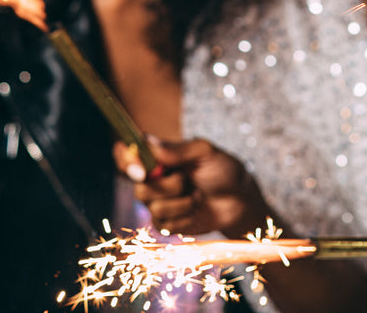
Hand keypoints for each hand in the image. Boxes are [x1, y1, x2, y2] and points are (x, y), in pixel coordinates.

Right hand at [115, 138, 265, 236]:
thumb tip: (148, 141)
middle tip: (187, 180)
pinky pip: (165, 225)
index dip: (126, 161)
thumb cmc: (223, 170)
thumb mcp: (205, 152)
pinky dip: (185, 217)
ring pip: (154, 208)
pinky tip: (196, 209)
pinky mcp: (167, 223)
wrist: (240, 200)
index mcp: (157, 157)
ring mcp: (159, 202)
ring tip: (198, 195)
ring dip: (181, 202)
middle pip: (139, 188)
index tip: (141, 171)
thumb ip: (177, 149)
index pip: (126, 154)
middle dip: (167, 187)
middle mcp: (153, 179)